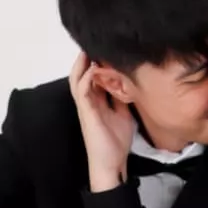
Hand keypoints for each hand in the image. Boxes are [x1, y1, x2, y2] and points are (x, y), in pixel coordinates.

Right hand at [69, 53, 135, 191]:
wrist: (111, 164)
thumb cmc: (116, 142)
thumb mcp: (124, 115)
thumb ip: (122, 100)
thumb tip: (130, 84)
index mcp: (96, 102)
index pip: (93, 77)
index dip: (96, 62)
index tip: (104, 48)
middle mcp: (88, 102)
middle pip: (81, 74)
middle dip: (86, 59)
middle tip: (93, 43)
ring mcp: (85, 107)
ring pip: (77, 79)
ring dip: (82, 64)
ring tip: (88, 49)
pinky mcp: (86, 113)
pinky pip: (82, 92)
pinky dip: (87, 78)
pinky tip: (93, 68)